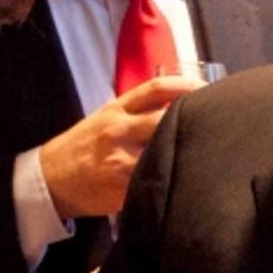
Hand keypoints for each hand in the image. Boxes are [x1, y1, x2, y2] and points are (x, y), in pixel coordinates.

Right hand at [40, 76, 201, 219]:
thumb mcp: (107, 117)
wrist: (50, 179)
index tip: (211, 89)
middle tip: (222, 123)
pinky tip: (190, 180)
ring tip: (213, 152)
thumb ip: (139, 110)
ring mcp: (121, 159)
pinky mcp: (122, 187)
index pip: (157, 88)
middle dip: (196, 120)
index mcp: (117, 109)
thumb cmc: (85, 146)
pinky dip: (174, 179)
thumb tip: (182, 103)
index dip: (188, 85)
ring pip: (164, 151)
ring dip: (189, 152)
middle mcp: (119, 130)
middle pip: (166, 118)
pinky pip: (155, 181)